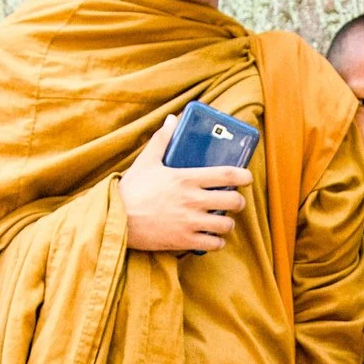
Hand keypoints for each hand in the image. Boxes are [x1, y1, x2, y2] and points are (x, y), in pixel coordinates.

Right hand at [120, 113, 251, 253]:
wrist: (116, 219)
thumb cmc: (131, 190)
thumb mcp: (147, 161)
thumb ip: (162, 140)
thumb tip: (172, 119)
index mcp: (186, 178)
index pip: (226, 174)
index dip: (243, 176)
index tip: (247, 177)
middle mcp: (193, 200)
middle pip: (233, 201)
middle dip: (238, 202)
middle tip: (234, 201)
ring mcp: (190, 222)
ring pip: (226, 225)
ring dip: (228, 223)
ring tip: (222, 221)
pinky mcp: (184, 240)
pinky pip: (213, 244)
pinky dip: (217, 242)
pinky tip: (213, 238)